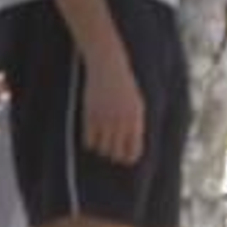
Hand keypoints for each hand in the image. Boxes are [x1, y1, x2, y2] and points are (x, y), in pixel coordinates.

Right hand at [82, 48, 144, 165]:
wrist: (109, 67)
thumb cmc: (125, 86)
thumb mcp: (137, 103)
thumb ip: (135, 124)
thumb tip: (132, 148)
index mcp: (136, 118)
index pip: (135, 149)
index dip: (130, 158)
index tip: (126, 160)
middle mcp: (122, 121)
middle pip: (116, 153)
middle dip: (114, 154)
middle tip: (112, 151)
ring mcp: (105, 119)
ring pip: (102, 149)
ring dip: (102, 147)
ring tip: (103, 139)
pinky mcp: (90, 116)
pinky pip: (88, 142)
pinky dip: (90, 142)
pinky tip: (92, 135)